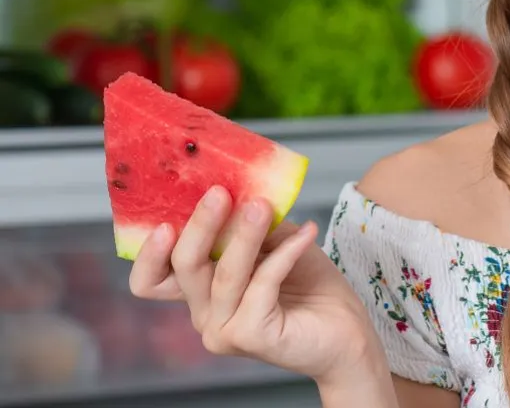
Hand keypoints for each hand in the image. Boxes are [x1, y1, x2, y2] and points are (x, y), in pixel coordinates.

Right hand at [129, 185, 383, 384]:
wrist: (347, 329)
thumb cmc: (309, 285)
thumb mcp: (275, 242)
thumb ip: (249, 223)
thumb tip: (238, 188)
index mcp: (201, 291)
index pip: (152, 280)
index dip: (149, 253)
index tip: (165, 220)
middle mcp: (204, 314)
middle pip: (184, 266)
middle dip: (201, 225)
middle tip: (221, 193)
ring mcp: (224, 330)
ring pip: (225, 273)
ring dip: (246, 234)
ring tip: (264, 205)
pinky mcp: (251, 336)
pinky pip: (262, 283)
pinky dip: (285, 253)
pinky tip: (307, 232)